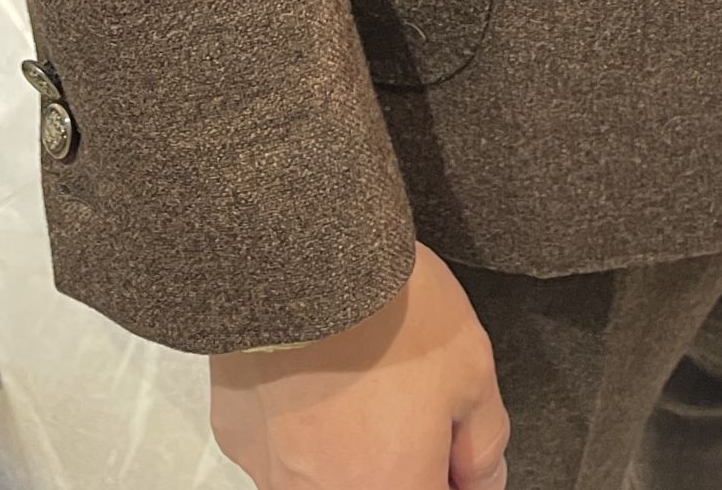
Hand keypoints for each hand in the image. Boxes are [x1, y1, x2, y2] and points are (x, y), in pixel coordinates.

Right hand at [209, 244, 509, 489]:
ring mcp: (273, 474)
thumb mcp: (473, 369)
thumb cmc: (389, 310)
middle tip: (404, 404)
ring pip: (323, 477)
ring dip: (346, 445)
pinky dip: (300, 422)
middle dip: (395, 459)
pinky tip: (313, 372)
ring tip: (358, 375)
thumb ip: (484, 442)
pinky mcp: (238, 437)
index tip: (451, 452)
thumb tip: (478, 478)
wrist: (305, 256)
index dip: (448, 474)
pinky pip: (278, 448)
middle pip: (373, 487)